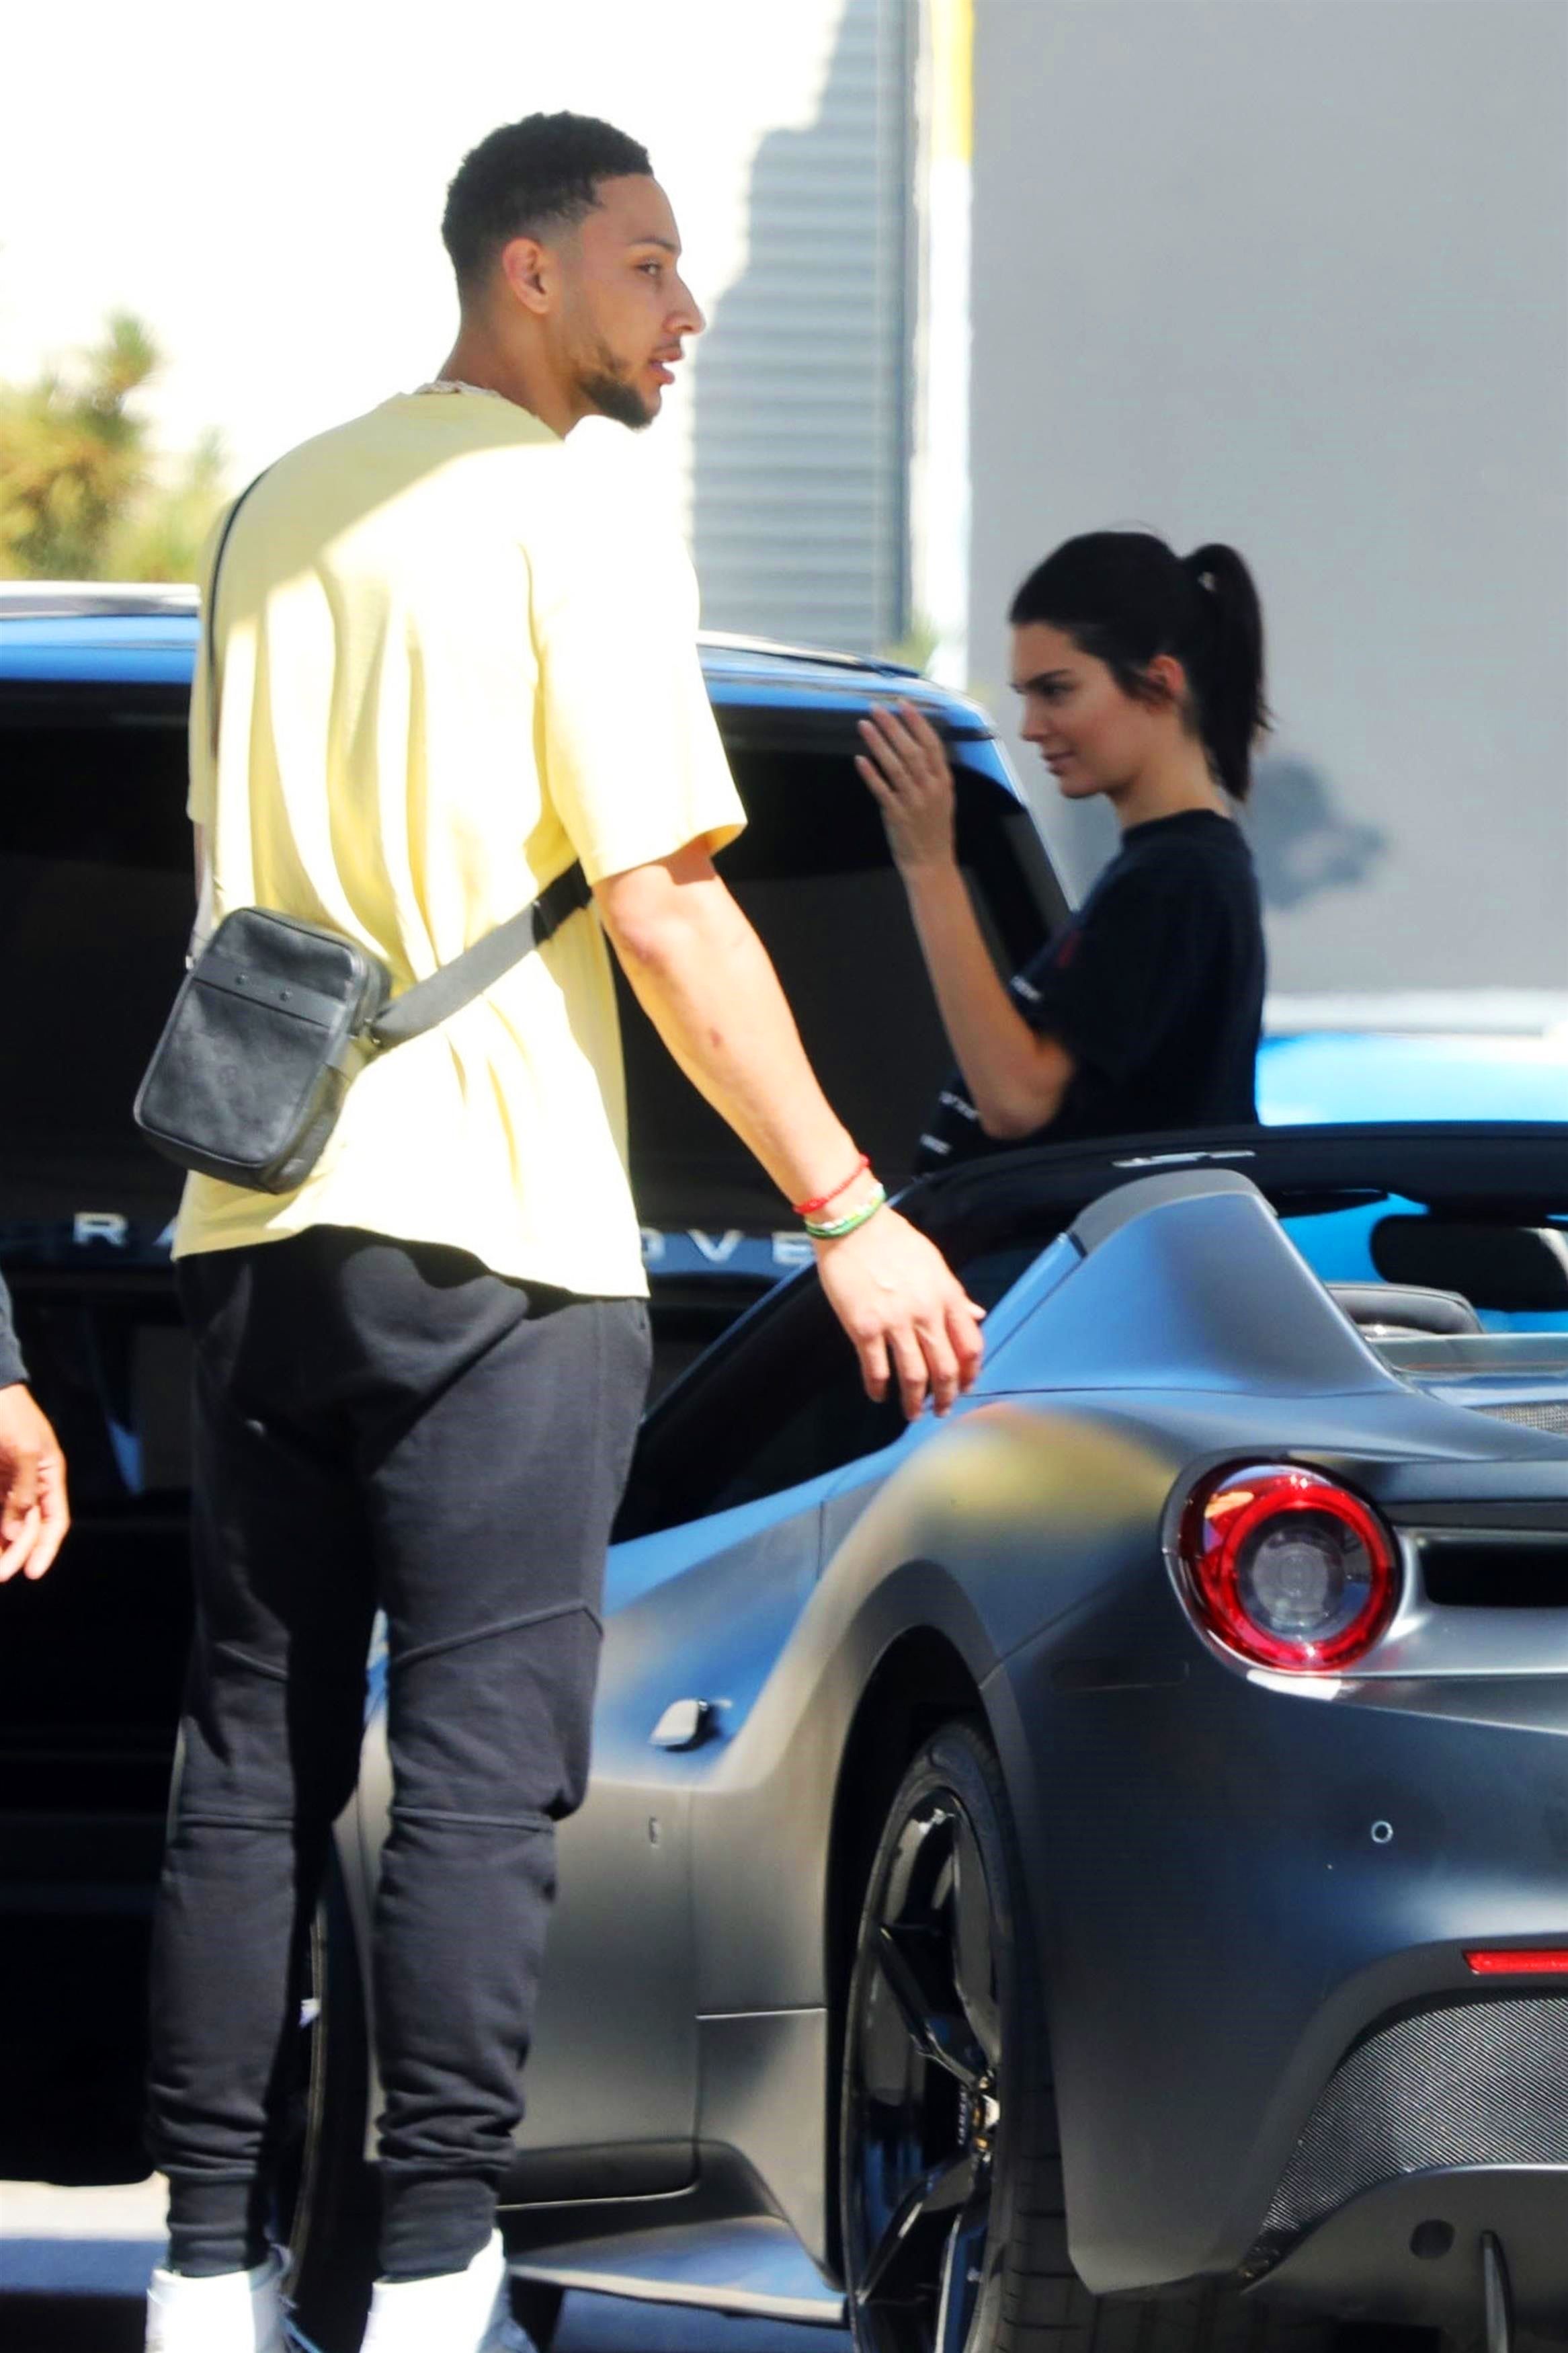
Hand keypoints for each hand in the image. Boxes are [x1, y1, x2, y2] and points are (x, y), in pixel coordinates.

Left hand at [0, 1384, 69, 1581]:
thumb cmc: (8, 1415)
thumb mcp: (24, 1450)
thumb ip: (22, 1492)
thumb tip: (16, 1533)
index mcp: (49, 1476)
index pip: (55, 1521)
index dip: (46, 1549)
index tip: (32, 1573)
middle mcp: (30, 1486)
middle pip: (28, 1529)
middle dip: (15, 1554)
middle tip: (0, 1577)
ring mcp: (8, 1486)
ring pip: (7, 1526)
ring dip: (0, 1547)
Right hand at [814, 1201, 984, 1418]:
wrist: (853, 1225)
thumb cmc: (894, 1239)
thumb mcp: (934, 1263)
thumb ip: (956, 1295)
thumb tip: (978, 1316)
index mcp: (947, 1296)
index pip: (970, 1345)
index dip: (971, 1372)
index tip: (965, 1386)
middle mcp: (926, 1313)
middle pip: (945, 1368)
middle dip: (946, 1396)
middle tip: (941, 1410)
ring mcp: (895, 1323)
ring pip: (914, 1376)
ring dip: (914, 1401)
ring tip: (912, 1413)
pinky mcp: (864, 1328)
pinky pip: (876, 1369)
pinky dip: (878, 1388)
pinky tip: (877, 1396)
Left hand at [856, 701, 957, 871]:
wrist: (931, 863)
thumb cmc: (935, 830)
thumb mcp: (944, 799)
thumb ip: (934, 774)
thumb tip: (919, 747)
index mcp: (944, 781)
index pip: (931, 744)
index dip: (917, 723)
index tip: (903, 704)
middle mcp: (930, 788)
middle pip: (911, 751)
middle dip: (893, 726)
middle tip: (876, 708)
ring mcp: (913, 801)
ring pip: (895, 766)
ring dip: (878, 743)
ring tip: (864, 725)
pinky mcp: (896, 815)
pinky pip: (882, 790)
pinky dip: (871, 774)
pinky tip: (860, 759)